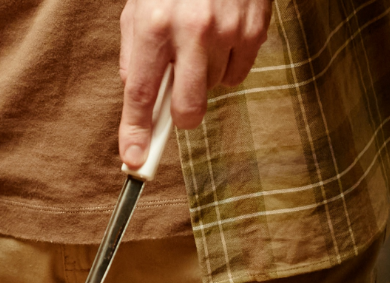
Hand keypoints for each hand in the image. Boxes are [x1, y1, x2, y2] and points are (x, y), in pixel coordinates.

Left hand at [118, 0, 268, 165]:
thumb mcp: (140, 5)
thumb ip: (134, 52)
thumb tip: (138, 97)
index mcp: (154, 23)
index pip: (140, 93)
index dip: (136, 131)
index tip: (135, 160)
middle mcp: (191, 30)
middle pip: (187, 108)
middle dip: (179, 116)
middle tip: (175, 104)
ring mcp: (227, 31)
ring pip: (213, 90)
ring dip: (203, 78)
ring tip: (198, 41)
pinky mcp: (254, 29)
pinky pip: (238, 74)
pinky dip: (227, 66)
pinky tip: (220, 38)